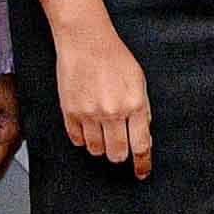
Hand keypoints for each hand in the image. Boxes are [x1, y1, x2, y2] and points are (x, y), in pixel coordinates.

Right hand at [47, 0, 155, 175]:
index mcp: (134, 104)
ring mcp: (89, 114)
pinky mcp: (70, 112)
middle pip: (117, 154)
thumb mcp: (139, 81)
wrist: (85, 41)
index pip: (141, 146)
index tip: (141, 173)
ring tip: (102, 129)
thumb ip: (142, 110)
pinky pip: (77, 140)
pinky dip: (83, 138)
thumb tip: (143, 135)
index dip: (142, 164)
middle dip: (120, 154)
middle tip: (119, 144)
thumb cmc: (114, 57)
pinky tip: (87, 125)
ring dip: (101, 146)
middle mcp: (112, 112)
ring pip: (96, 150)